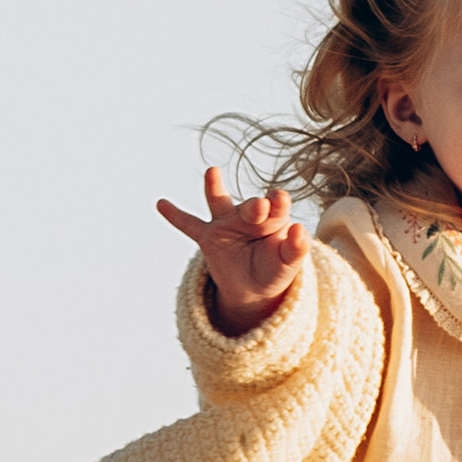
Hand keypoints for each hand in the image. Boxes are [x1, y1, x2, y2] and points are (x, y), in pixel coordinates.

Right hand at [155, 166, 308, 337]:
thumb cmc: (275, 269)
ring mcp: (227, 223)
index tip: (280, 199)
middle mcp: (250, 215)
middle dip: (255, 206)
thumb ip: (296, 248)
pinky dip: (175, 216)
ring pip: (219, 202)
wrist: (253, 289)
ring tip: (212, 172)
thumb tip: (300, 229)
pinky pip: (189, 225)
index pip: (278, 205)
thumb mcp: (288, 264)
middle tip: (260, 206)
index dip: (279, 201)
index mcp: (274, 218)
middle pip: (252, 205)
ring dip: (215, 188)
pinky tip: (161, 204)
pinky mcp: (208, 237)